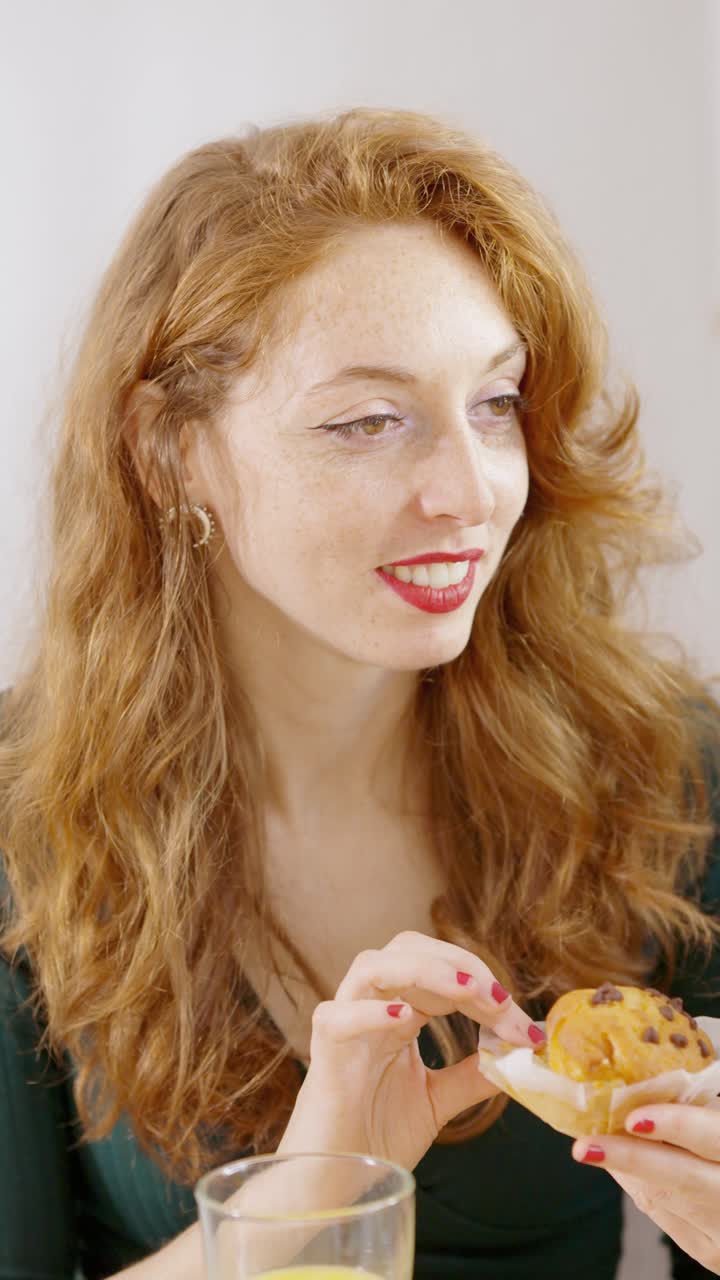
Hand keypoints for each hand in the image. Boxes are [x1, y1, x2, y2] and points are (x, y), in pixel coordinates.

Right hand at [277, 930, 543, 1171]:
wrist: (332, 1185)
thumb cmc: (375, 1137)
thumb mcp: (437, 1101)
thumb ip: (472, 1075)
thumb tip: (519, 1056)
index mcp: (398, 1011)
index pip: (440, 970)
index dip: (484, 984)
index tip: (523, 1023)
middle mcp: (370, 1007)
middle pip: (407, 948)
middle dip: (458, 963)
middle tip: (499, 998)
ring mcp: (343, 1025)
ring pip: (372, 966)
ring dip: (423, 970)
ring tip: (465, 990)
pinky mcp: (323, 1056)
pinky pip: (338, 1017)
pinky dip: (370, 1011)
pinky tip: (403, 1015)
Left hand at [571, 1100, 719, 1274]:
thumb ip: (705, 1114)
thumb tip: (649, 1086)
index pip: (715, 1138)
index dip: (677, 1125)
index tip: (635, 1117)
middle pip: (682, 1178)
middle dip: (630, 1159)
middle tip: (586, 1146)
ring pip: (665, 1199)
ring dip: (625, 1170)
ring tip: (592, 1145)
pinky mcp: (710, 1253)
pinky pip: (664, 1218)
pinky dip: (639, 1188)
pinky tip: (620, 1168)